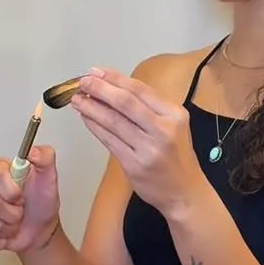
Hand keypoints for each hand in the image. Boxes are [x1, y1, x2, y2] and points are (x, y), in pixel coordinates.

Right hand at [0, 145, 60, 252]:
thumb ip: (45, 158)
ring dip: (6, 228)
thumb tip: (31, 150)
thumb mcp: (49, 178)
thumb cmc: (40, 202)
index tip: (22, 196)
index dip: (12, 191)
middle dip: (12, 214)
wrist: (37, 228)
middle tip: (19, 210)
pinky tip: (2, 231)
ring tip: (12, 221)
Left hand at [71, 68, 207, 219]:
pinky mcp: (134, 165)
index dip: (115, 78)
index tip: (96, 72)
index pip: (140, 89)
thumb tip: (113, 87)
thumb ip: (149, 108)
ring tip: (78, 99)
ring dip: (92, 107)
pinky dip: (95, 126)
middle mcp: (164, 129)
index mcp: (175, 114)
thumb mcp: (174, 125)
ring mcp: (149, 148)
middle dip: (101, 89)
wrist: (185, 192)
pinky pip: (109, 140)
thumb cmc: (176, 156)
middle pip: (126, 102)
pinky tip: (86, 118)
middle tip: (83, 82)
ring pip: (114, 121)